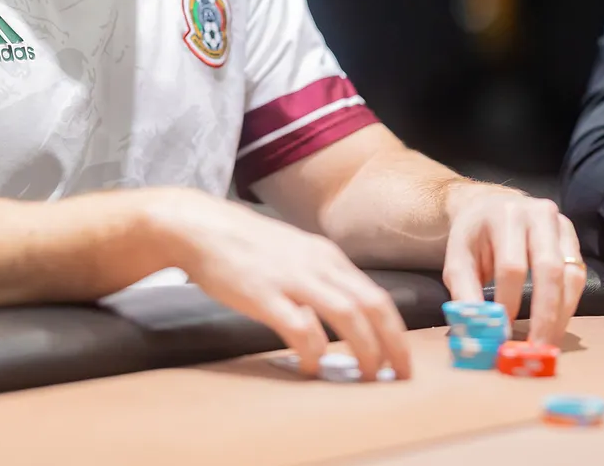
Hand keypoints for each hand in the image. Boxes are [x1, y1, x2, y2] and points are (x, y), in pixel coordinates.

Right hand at [152, 191, 410, 379]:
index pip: (377, 296)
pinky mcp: (265, 294)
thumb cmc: (246, 247)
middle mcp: (318, 265)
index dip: (396, 331)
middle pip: (372, 306)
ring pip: (348, 315)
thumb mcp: (295, 254)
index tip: (402, 359)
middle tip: (399, 375)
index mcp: (328, 257)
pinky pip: (301, 327)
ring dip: (364, 349)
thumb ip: (320, 280)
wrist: (201, 228)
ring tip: (367, 376)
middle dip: (392, 344)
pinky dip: (314, 351)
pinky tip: (312, 368)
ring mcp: (293, 278)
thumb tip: (344, 315)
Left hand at [441, 185, 586, 345]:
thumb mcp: (457, 260)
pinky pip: (578, 274)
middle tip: (536, 347)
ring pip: (570, 274)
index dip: (510, 301)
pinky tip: (556, 323)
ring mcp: (560, 223)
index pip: (511, 265)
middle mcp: (538, 213)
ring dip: (561, 314)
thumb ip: (465, 294)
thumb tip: (478, 333)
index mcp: (504, 215)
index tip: (504, 332)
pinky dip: (569, 303)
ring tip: (548, 342)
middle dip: (545, 314)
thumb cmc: (473, 237)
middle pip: (549, 269)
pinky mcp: (572, 236)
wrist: (490, 206)